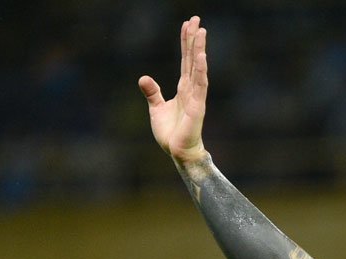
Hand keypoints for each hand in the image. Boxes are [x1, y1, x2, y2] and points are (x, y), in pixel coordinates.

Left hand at [138, 16, 208, 164]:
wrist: (177, 152)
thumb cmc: (170, 133)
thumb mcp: (156, 108)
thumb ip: (152, 92)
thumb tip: (143, 77)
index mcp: (183, 88)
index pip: (185, 60)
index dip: (186, 42)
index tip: (188, 25)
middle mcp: (191, 88)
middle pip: (193, 58)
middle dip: (194, 39)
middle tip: (196, 19)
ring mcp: (196, 96)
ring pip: (198, 67)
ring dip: (199, 49)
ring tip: (201, 31)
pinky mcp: (197, 106)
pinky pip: (200, 85)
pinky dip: (201, 70)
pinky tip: (202, 56)